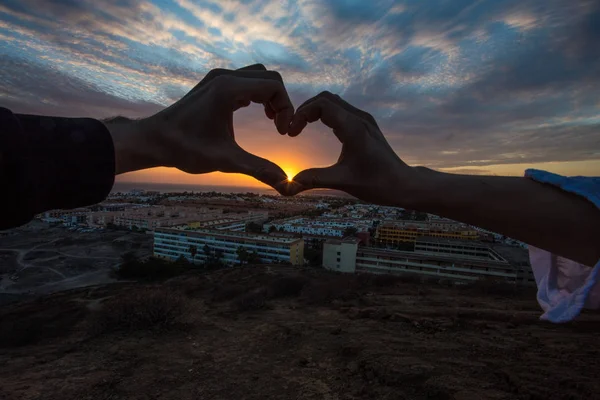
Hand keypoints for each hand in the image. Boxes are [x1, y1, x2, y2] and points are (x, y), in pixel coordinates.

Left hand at [107, 64, 293, 193]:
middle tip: (279, 128)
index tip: (282, 133)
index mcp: (228, 89)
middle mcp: (224, 78)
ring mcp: (217, 79)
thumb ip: (258, 169)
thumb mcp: (226, 161)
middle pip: (269, 77)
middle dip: (281, 101)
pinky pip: (245, 81)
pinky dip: (257, 95)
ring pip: (258, 76)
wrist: (152, 141)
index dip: (286, 109)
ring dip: (270, 97)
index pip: (274, 86)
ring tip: (271, 121)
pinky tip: (256, 115)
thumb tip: (287, 185)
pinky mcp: (213, 85)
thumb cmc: (185, 149)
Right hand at [286, 91, 416, 204]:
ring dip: (314, 110)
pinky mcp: (365, 124)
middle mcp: (360, 118)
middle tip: (292, 129)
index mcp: (354, 128)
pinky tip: (318, 129)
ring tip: (301, 128)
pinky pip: (341, 109)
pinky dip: (325, 113)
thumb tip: (287, 186)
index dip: (301, 114)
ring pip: (333, 101)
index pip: (321, 105)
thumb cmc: (377, 184)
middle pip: (325, 98)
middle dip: (305, 110)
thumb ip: (314, 179)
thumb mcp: (343, 182)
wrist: (403, 184)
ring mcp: (364, 119)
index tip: (291, 133)